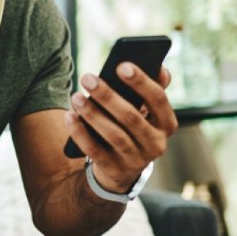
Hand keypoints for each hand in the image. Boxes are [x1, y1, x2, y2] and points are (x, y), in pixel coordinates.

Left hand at [65, 63, 177, 191]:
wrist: (121, 169)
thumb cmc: (133, 128)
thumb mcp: (146, 111)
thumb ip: (153, 88)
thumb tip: (160, 66)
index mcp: (167, 124)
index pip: (158, 99)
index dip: (141, 82)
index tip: (121, 65)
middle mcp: (156, 144)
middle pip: (131, 117)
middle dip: (108, 96)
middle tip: (87, 77)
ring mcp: (136, 160)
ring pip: (113, 135)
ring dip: (92, 114)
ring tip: (75, 96)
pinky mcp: (115, 170)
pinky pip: (95, 151)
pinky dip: (80, 133)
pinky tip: (69, 116)